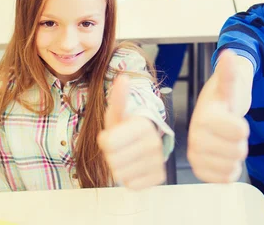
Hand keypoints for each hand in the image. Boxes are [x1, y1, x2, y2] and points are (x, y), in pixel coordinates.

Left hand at [98, 74, 165, 188]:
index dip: (104, 140)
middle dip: (111, 155)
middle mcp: (154, 142)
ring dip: (119, 168)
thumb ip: (118, 97)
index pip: (107, 143)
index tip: (112, 135)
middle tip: (120, 148)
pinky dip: (129, 179)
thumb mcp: (118, 112)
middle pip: (112, 160)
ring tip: (127, 157)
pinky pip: (131, 185)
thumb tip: (123, 77)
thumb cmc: (125, 128)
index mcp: (143, 124)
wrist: (142, 145)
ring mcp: (158, 161)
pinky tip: (135, 167)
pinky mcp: (159, 177)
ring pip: (120, 174)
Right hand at [187, 50, 249, 182]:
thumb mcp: (229, 84)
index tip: (234, 119)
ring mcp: (196, 155)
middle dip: (240, 143)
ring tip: (227, 142)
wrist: (214, 113)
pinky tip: (225, 156)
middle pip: (238, 151)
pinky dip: (230, 170)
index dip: (243, 127)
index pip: (240, 133)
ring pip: (232, 167)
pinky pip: (225, 179)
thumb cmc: (223, 99)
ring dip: (235, 157)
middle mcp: (195, 137)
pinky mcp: (199, 170)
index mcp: (205, 117)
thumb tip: (229, 54)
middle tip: (230, 132)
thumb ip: (229, 72)